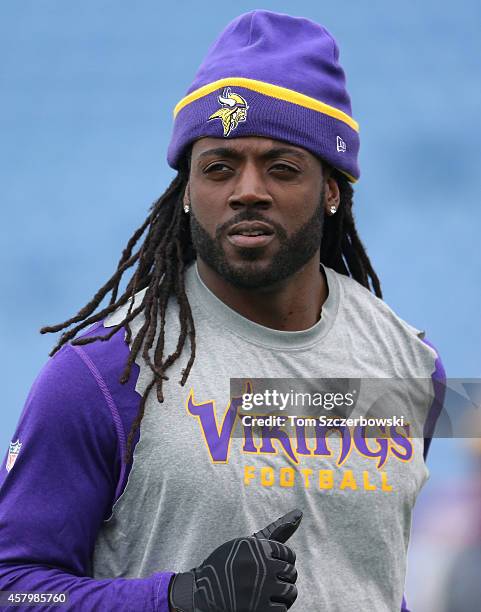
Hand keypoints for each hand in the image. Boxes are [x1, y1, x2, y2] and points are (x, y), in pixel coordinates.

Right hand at [169, 508, 302, 611]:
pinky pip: (282, 610)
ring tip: (267, 592)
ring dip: (282, 594)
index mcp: (255, 547)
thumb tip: (299, 513)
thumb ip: (277, 530)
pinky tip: (262, 604)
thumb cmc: (229, 564)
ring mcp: (257, 590)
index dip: (280, 561)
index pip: (288, 554)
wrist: (200, 592)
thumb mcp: (248, 544)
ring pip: (290, 592)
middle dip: (282, 577)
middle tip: (267, 580)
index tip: (268, 565)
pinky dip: (276, 609)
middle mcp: (257, 565)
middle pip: (291, 572)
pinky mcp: (256, 611)